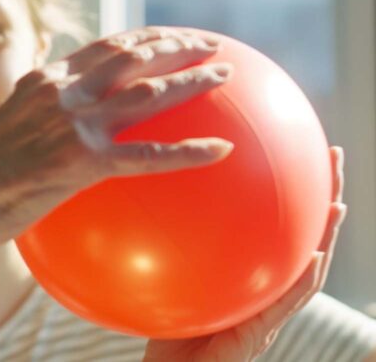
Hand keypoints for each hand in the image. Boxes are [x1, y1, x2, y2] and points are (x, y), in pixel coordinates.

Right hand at [0, 27, 235, 272]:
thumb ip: (28, 129)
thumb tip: (45, 146)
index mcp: (39, 84)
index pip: (98, 49)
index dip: (138, 39)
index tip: (165, 37)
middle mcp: (59, 93)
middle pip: (130, 55)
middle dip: (175, 43)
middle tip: (208, 44)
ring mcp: (71, 125)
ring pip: (147, 92)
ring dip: (191, 79)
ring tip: (225, 75)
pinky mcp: (79, 162)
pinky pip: (148, 154)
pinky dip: (189, 151)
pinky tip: (221, 152)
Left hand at [142, 146, 347, 361]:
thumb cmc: (162, 328)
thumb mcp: (164, 275)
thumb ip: (167, 243)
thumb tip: (146, 196)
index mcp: (250, 273)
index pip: (275, 224)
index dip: (292, 191)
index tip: (299, 151)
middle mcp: (265, 288)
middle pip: (302, 236)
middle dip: (323, 199)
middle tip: (333, 158)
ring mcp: (267, 311)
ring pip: (308, 267)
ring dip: (327, 235)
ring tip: (339, 203)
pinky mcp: (259, 333)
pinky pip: (288, 303)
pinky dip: (305, 279)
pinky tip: (318, 254)